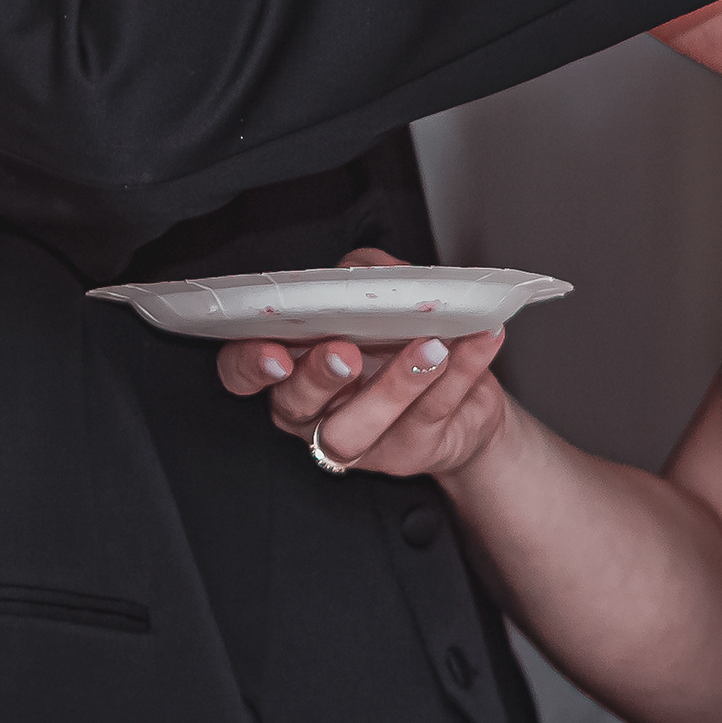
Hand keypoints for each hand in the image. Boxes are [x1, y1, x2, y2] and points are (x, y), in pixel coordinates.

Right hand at [214, 249, 513, 481]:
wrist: (463, 387)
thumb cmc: (401, 338)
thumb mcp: (377, 294)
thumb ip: (359, 275)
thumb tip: (358, 270)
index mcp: (290, 368)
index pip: (242, 374)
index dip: (248, 367)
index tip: (274, 354)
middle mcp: (314, 412)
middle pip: (294, 407)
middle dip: (317, 379)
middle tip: (346, 352)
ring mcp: (362, 442)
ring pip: (358, 429)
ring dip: (395, 385)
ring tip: (431, 346)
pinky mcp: (410, 452)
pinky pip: (432, 414)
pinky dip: (462, 371)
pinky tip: (479, 337)